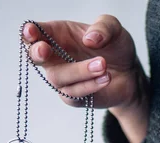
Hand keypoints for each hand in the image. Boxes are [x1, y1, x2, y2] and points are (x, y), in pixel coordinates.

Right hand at [22, 15, 147, 113]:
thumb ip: (103, 27)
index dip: (30, 32)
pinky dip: (91, 85)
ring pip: (58, 77)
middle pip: (34, 57)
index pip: (36, 33)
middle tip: (45, 50)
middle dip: (36, 53)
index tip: (31, 31)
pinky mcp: (72, 97)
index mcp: (58, 35)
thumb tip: (90, 39)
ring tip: (103, 65)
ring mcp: (62, 79)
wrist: (129, 73)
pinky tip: (106, 78)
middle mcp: (55, 57)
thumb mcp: (114, 29)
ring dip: (80, 70)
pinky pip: (75, 93)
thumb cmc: (113, 47)